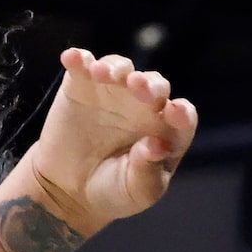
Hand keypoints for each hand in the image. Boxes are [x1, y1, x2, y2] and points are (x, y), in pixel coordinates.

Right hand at [26, 49, 198, 234]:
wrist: (69, 189)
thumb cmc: (113, 191)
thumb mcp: (136, 192)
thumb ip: (148, 171)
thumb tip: (157, 146)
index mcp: (166, 132)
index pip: (182, 117)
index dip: (182, 113)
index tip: (175, 112)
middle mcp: (144, 106)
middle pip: (155, 85)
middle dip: (149, 84)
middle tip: (138, 87)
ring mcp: (114, 92)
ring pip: (122, 69)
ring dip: (115, 67)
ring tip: (103, 74)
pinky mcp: (83, 85)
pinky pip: (84, 66)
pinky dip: (79, 59)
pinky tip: (73, 59)